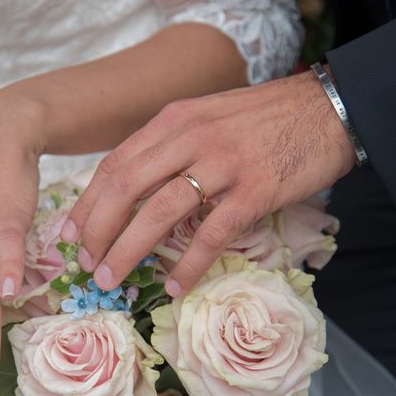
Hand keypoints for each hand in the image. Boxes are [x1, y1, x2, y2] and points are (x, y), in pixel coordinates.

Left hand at [61, 69, 354, 295]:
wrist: (326, 108)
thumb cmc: (262, 118)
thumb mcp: (204, 117)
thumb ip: (168, 146)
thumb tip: (131, 188)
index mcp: (172, 121)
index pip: (114, 165)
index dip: (87, 204)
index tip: (70, 235)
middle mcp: (190, 138)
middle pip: (125, 188)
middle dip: (97, 230)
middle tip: (85, 265)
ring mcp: (223, 164)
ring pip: (159, 212)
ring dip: (128, 250)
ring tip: (110, 279)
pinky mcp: (255, 190)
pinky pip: (211, 233)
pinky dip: (189, 264)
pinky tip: (175, 286)